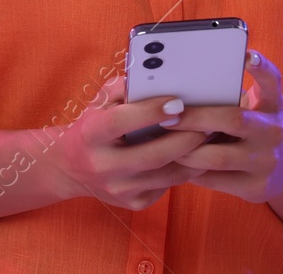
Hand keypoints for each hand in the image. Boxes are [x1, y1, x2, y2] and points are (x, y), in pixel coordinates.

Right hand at [49, 73, 208, 210]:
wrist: (71, 169)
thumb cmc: (92, 126)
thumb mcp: (99, 103)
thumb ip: (123, 88)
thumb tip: (155, 79)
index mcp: (90, 135)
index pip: (121, 122)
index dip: (150, 111)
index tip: (177, 102)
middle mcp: (103, 166)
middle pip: (153, 155)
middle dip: (185, 138)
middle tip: (208, 123)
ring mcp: (119, 189)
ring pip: (167, 175)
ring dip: (194, 156)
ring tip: (211, 138)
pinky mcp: (134, 202)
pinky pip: (167, 186)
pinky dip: (186, 170)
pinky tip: (197, 156)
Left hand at [163, 48, 282, 204]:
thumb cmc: (257, 131)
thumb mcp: (257, 110)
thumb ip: (232, 98)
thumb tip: (183, 88)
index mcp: (272, 106)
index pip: (272, 81)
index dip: (261, 66)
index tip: (246, 54)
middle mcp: (273, 132)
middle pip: (234, 120)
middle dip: (195, 118)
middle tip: (166, 116)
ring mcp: (266, 162)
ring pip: (218, 157)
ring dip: (186, 150)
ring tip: (164, 142)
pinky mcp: (256, 188)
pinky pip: (215, 180)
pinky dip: (192, 172)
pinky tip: (175, 164)